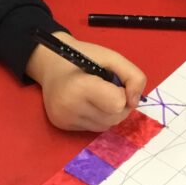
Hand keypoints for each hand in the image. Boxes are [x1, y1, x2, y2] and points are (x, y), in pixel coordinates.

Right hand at [25, 32, 145, 131]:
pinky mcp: (62, 126)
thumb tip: (134, 102)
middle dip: (118, 104)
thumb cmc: (84, 56)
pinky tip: (87, 103)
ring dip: (109, 112)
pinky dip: (97, 117)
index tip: (112, 82)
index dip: (122, 92)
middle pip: (114, 118)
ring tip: (97, 95)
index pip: (117, 104)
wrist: (51, 63)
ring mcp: (65, 119)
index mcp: (79, 87)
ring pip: (106, 126)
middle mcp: (69, 108)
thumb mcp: (112, 58)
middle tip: (106, 88)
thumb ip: (133, 76)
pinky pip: (94, 128)